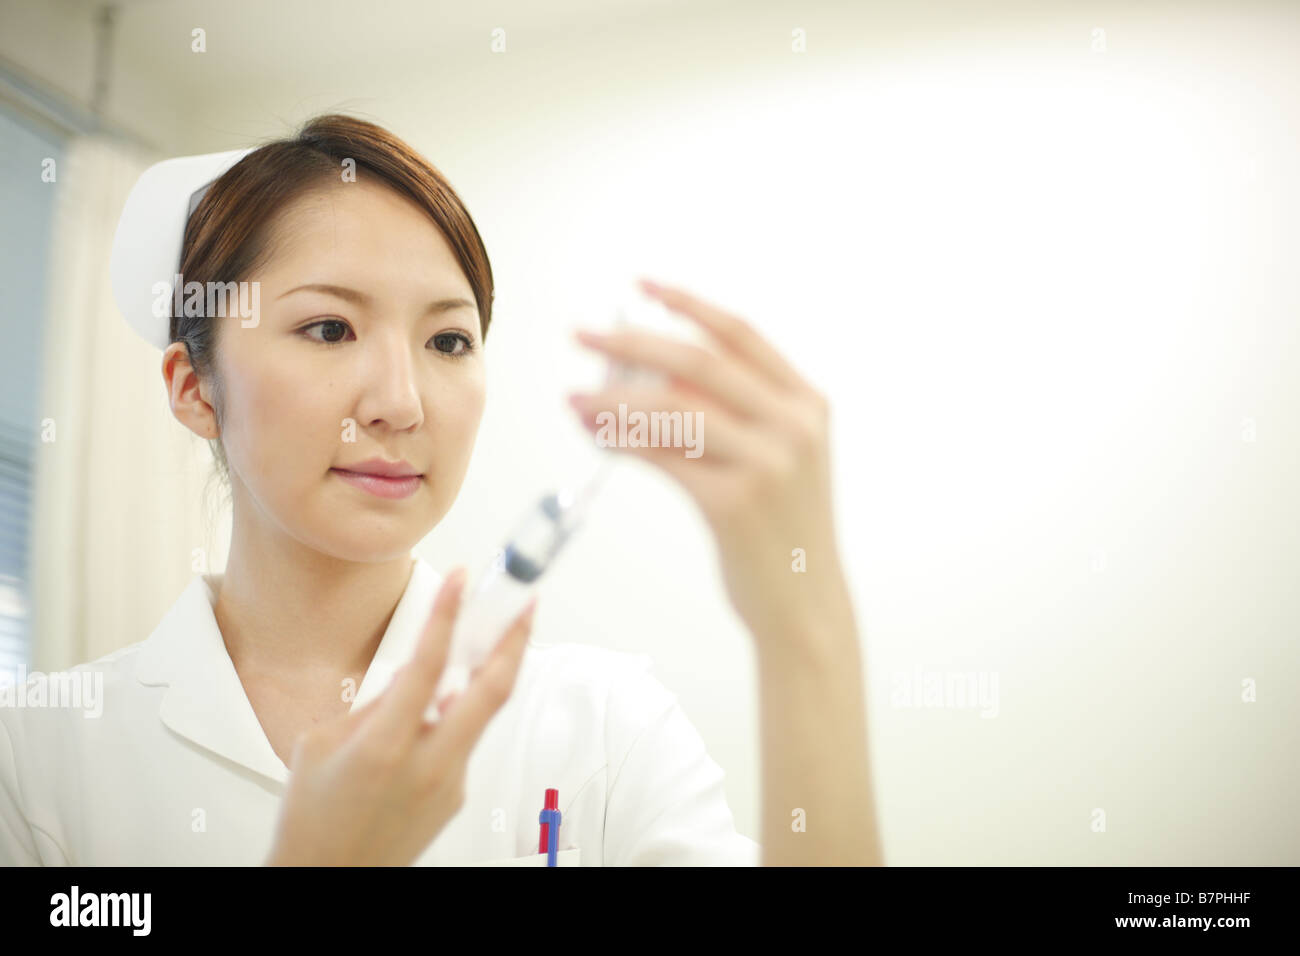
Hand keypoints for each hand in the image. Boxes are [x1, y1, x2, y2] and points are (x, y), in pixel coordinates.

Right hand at [264, 567, 535, 865]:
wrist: (326, 880)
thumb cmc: (311, 817)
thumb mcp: (321, 746)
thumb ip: (372, 705)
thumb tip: (413, 676)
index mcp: (385, 748)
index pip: (427, 667)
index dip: (447, 615)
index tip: (461, 579)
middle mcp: (427, 766)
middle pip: (492, 693)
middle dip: (515, 642)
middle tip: (526, 603)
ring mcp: (449, 784)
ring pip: (476, 715)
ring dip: (480, 676)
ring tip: (479, 640)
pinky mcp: (456, 796)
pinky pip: (459, 742)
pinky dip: (452, 717)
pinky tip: (430, 712)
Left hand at [568, 279, 852, 649]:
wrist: (806, 603)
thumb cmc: (782, 529)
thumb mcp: (776, 458)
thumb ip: (730, 413)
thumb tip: (642, 375)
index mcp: (806, 402)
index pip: (740, 334)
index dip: (688, 304)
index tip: (643, 287)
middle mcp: (793, 425)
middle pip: (697, 361)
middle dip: (631, 341)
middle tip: (582, 335)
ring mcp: (768, 463)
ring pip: (672, 408)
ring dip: (613, 397)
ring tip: (576, 397)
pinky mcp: (735, 503)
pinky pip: (662, 458)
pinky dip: (621, 441)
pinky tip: (597, 435)